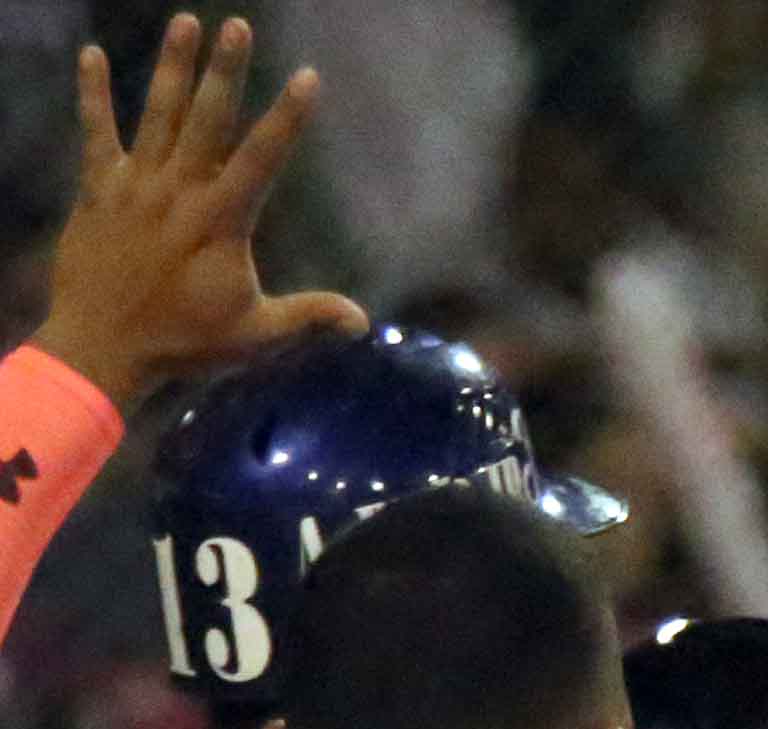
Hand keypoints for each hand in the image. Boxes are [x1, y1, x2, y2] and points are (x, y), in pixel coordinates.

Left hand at [31, 16, 363, 409]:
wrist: (102, 346)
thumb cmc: (184, 344)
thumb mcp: (256, 335)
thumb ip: (307, 317)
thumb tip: (364, 321)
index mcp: (221, 221)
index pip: (262, 157)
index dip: (287, 116)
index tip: (308, 76)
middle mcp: (178, 191)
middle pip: (207, 118)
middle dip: (225, 70)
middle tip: (237, 25)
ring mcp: (135, 185)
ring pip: (158, 114)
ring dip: (173, 66)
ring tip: (186, 22)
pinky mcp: (97, 189)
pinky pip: (95, 131)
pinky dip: (93, 93)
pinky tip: (92, 54)